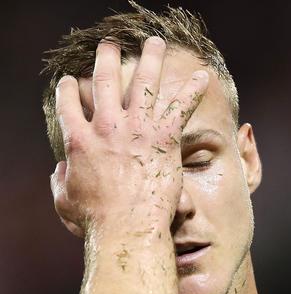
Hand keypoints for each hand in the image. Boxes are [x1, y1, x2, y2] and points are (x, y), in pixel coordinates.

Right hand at [50, 36, 208, 237]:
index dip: (69, 90)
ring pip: (143, 83)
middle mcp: (107, 127)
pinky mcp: (164, 137)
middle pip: (104, 81)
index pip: (68, 103)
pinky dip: (192, 89)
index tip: (71, 81)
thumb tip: (60, 171)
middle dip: (107, 59)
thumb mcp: (65, 201)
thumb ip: (61, 181)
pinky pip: (181, 106)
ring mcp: (137, 129)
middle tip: (110, 46)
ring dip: (151, 59)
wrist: (127, 226)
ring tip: (155, 43)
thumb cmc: (96, 221)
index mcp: (79, 140)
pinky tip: (203, 76)